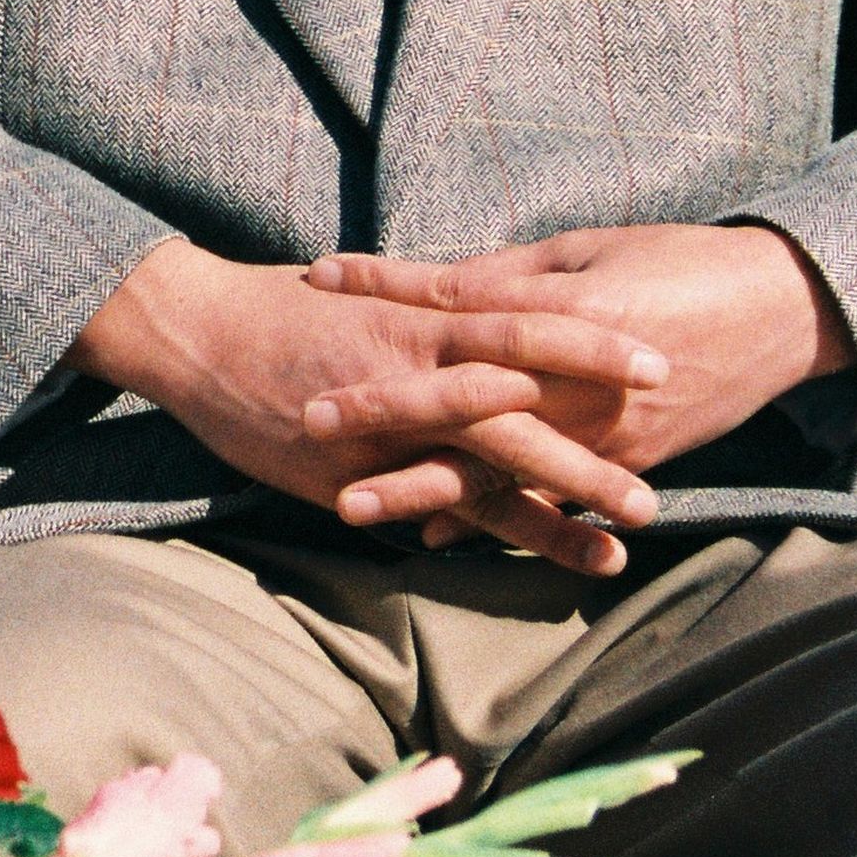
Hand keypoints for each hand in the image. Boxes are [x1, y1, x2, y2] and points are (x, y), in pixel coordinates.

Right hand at [71, 241, 670, 573]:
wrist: (193, 325)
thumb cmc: (284, 307)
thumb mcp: (372, 299)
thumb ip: (434, 318)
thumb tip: (492, 325)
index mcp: (426, 316)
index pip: (529, 326)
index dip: (596, 347)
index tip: (662, 365)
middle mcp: (416, 364)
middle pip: (527, 404)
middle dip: (596, 446)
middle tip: (663, 482)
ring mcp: (385, 418)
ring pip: (486, 464)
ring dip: (557, 506)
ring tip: (618, 545)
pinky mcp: (349, 463)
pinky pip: (424, 500)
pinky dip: (472, 528)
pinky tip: (515, 558)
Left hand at [303, 224, 852, 508]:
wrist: (784, 311)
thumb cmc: (683, 261)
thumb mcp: (590, 248)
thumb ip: (512, 274)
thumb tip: (440, 286)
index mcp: (566, 310)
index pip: (456, 296)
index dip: (384, 286)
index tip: (316, 276)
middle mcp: (579, 380)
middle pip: (464, 397)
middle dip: (384, 409)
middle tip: (308, 415)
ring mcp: (604, 432)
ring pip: (498, 468)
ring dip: (422, 489)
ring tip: (349, 505)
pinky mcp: (629, 462)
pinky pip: (550, 500)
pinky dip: (494, 520)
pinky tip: (435, 536)